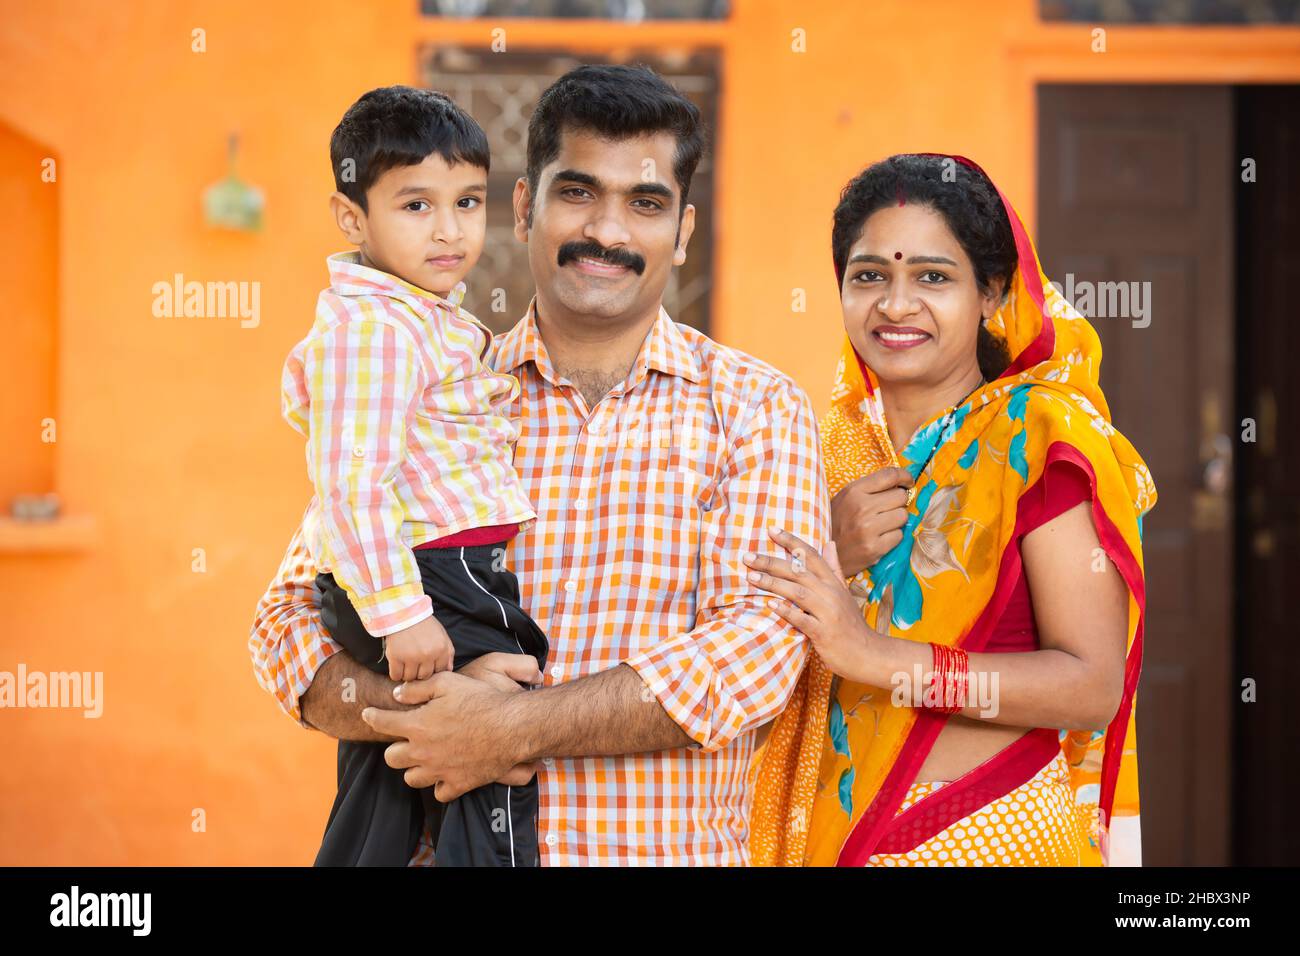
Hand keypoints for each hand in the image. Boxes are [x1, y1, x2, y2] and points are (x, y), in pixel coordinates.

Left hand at [362, 670, 528, 800]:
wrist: (512, 727)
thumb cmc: (481, 700)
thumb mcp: (448, 682)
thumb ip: (418, 688)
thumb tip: (397, 694)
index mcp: (418, 725)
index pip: (382, 723)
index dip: (372, 717)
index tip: (368, 714)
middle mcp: (423, 751)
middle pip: (391, 758)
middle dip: (395, 747)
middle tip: (406, 739)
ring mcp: (439, 771)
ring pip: (411, 779)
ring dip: (414, 767)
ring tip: (424, 758)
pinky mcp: (458, 784)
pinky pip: (439, 793)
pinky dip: (439, 784)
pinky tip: (445, 773)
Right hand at [383, 615, 454, 681]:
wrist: (404, 611)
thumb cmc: (424, 624)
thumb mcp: (442, 634)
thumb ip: (448, 652)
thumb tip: (449, 669)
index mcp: (441, 649)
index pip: (439, 671)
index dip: (432, 669)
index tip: (426, 665)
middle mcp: (428, 655)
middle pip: (424, 676)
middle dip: (419, 672)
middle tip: (414, 664)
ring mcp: (411, 657)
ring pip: (410, 677)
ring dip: (407, 673)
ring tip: (406, 664)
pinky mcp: (396, 657)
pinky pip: (395, 675)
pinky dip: (396, 673)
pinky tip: (397, 666)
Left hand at [743, 527, 877, 684]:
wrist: (868, 654)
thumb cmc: (852, 624)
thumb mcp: (845, 593)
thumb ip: (834, 568)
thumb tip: (829, 543)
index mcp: (833, 582)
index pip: (811, 555)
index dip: (791, 540)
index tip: (771, 529)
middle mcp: (830, 593)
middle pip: (799, 571)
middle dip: (771, 561)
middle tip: (747, 556)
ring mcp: (827, 612)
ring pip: (797, 592)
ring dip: (773, 583)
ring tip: (751, 577)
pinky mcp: (823, 633)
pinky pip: (802, 619)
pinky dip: (786, 611)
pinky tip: (770, 605)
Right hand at [830, 466, 913, 577]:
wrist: (821, 554)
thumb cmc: (835, 523)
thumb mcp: (844, 498)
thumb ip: (868, 488)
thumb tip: (899, 481)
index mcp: (853, 492)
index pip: (889, 475)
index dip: (905, 476)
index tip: (908, 482)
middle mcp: (862, 508)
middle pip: (901, 496)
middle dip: (897, 502)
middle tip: (887, 510)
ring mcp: (868, 529)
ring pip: (903, 516)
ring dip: (896, 520)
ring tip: (882, 525)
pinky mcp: (874, 548)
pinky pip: (899, 536)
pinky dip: (892, 537)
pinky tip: (879, 538)